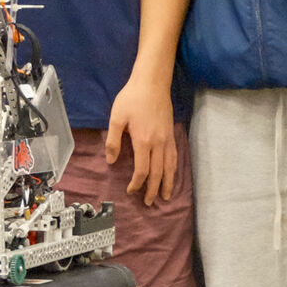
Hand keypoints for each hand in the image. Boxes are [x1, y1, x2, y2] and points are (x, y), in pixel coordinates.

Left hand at [104, 77, 175, 204]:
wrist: (152, 84)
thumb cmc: (131, 99)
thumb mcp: (116, 117)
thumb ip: (114, 141)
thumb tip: (112, 161)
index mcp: (143, 141)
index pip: (142, 170)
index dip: (137, 183)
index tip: (131, 191)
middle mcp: (158, 144)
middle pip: (158, 173)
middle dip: (153, 189)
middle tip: (149, 202)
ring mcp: (168, 139)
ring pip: (170, 167)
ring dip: (168, 183)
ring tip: (166, 196)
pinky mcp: (172, 134)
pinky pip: (175, 157)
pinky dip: (174, 170)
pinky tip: (172, 175)